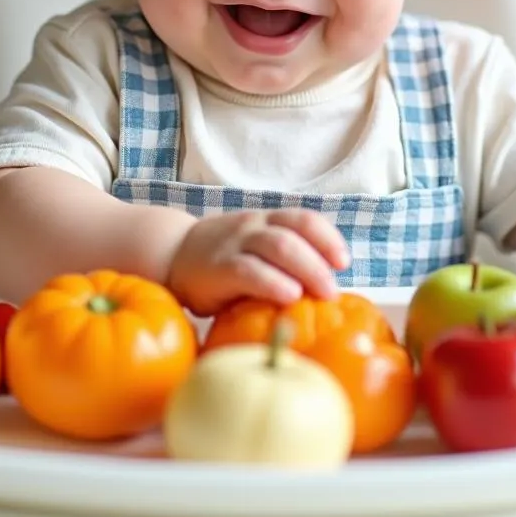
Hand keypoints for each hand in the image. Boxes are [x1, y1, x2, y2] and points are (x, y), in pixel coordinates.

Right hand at [166, 208, 350, 316]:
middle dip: (321, 262)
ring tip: (322, 294)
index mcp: (267, 222)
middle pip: (296, 235)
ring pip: (280, 246)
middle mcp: (254, 227)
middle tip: (333, 290)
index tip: (344, 262)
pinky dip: (274, 283)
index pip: (305, 220)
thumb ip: (283, 262)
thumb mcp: (254, 251)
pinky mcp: (219, 268)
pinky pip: (250, 271)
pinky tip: (289, 296)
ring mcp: (236, 244)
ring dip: (307, 269)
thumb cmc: (223, 260)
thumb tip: (324, 291)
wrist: (172, 254)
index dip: (328, 239)